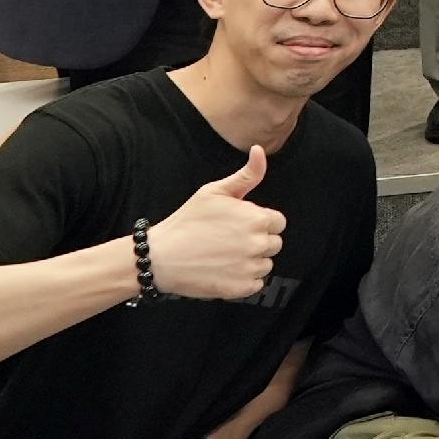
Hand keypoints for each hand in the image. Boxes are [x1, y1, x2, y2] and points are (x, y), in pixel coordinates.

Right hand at [145, 146, 284, 299]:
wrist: (160, 257)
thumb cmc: (186, 221)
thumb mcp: (214, 191)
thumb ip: (245, 175)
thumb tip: (259, 151)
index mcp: (256, 218)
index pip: (278, 222)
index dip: (260, 222)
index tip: (239, 225)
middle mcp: (258, 243)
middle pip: (274, 243)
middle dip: (257, 241)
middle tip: (229, 241)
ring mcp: (250, 268)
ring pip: (265, 264)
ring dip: (251, 261)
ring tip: (223, 255)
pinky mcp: (241, 288)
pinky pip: (256, 284)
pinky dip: (244, 280)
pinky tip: (224, 270)